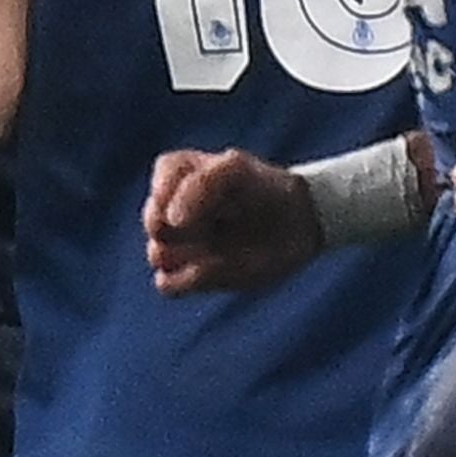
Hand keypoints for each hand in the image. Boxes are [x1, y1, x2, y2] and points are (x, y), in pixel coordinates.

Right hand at [147, 148, 321, 294]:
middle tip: (227, 220)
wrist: (301, 224)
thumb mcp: (238, 171)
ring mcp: (179, 245)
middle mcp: (172, 210)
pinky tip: (220, 267)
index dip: (189, 191)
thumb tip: (172, 220)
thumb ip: (200, 184)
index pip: (162, 181)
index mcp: (179, 174)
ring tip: (227, 244)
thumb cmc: (267, 190)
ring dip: (194, 253)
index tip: (225, 193)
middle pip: (154, 223)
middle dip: (191, 226)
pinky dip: (193, 279)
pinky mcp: (188, 276)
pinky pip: (167, 285)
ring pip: (158, 254)